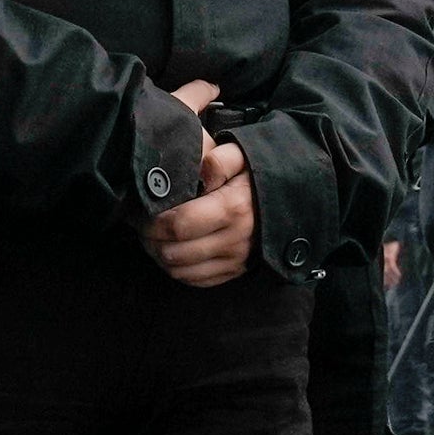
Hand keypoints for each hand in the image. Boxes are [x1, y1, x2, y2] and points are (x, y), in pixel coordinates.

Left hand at [147, 82, 254, 286]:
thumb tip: (199, 171)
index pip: (177, 224)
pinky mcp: (235, 271)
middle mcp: (233, 239)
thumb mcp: (243, 153)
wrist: (293, 197)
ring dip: (159, 256)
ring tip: (151, 237)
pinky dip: (177, 269)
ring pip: (180, 271)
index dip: (151, 221)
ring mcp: (235, 259)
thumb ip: (218, 159)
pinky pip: (196, 280)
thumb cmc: (259, 172)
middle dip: (149, 240)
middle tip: (140, 224)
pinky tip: (170, 250)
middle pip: (174, 252)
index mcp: (232, 208)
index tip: (139, 211)